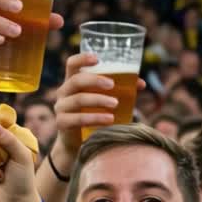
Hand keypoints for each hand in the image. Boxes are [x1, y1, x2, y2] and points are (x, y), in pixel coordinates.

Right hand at [51, 53, 145, 167]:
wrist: (77, 142)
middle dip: (95, 80)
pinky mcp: (62, 123)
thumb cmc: (91, 114)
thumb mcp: (103, 99)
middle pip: (76, 80)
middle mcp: (64, 92)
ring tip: (115, 104)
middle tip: (112, 85)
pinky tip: (109, 119)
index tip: (97, 58)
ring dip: (98, 100)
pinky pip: (77, 119)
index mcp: (72, 81)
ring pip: (78, 99)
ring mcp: (61, 107)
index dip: (82, 58)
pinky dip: (95, 118)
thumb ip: (119, 89)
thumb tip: (141, 83)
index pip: (71, 64)